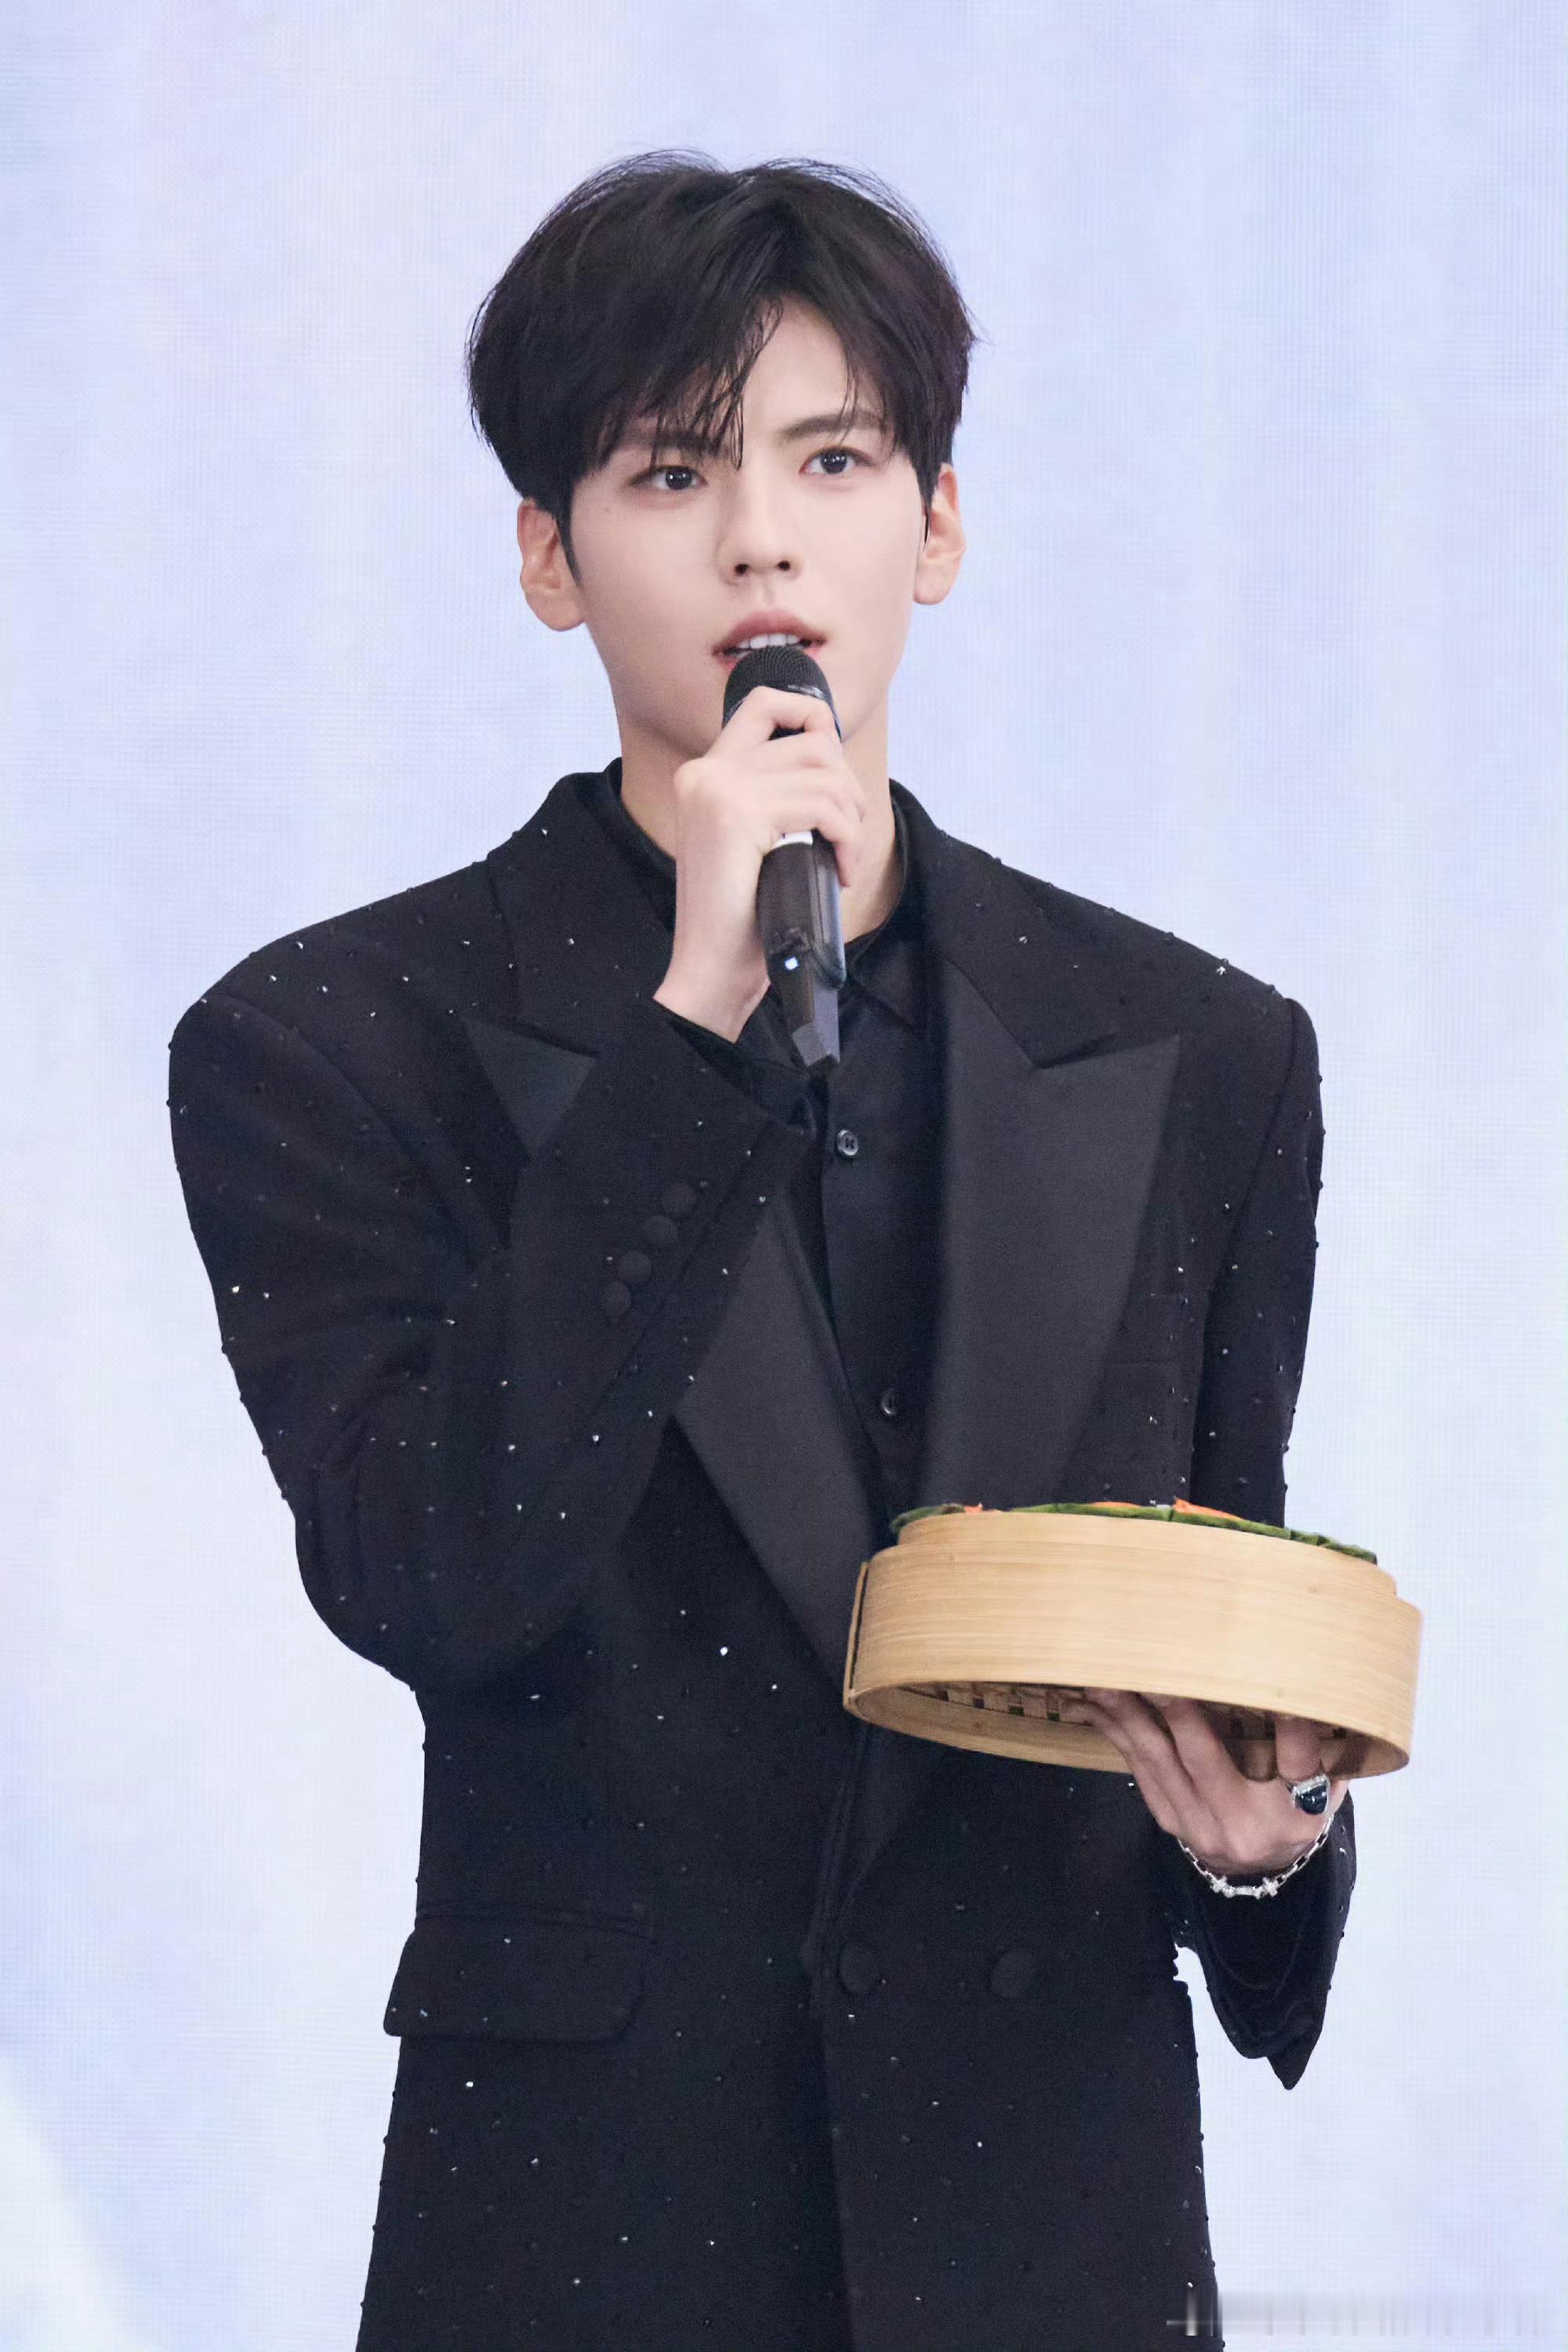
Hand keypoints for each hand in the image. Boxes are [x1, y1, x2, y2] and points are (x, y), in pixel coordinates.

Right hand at [653, 685, 865, 1040]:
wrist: (711, 970)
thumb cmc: (742, 917)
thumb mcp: (756, 841)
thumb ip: (775, 797)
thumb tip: (832, 763)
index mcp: (703, 773)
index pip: (763, 703)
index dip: (813, 717)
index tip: (836, 771)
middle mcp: (704, 771)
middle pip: (809, 740)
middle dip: (847, 785)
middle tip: (849, 834)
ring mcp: (717, 788)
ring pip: (823, 772)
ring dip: (852, 819)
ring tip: (845, 859)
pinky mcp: (737, 813)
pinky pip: (822, 805)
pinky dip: (847, 838)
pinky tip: (841, 871)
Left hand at [1076, 1689, 1350, 1875]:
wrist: (1258, 1871)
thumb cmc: (1295, 1810)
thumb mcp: (1325, 1792)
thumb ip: (1324, 1748)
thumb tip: (1323, 1683)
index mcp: (1297, 1813)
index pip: (1296, 1763)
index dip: (1289, 1726)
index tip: (1278, 1689)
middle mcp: (1246, 1823)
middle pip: (1207, 1761)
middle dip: (1178, 1712)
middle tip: (1157, 1672)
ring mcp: (1201, 1826)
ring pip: (1160, 1762)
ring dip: (1130, 1716)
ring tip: (1106, 1679)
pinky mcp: (1170, 1821)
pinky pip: (1140, 1770)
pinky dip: (1119, 1732)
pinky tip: (1100, 1702)